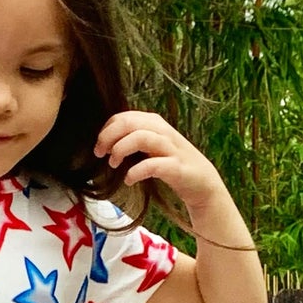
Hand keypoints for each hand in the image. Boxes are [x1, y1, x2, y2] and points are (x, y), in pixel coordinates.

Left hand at [92, 111, 222, 210]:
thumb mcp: (152, 148)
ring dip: (121, 149)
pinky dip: (136, 171)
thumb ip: (134, 141)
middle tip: (99, 153)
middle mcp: (163, 132)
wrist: (203, 185)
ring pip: (142, 137)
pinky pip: (153, 164)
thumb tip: (105, 143)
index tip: (99, 147)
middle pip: (130, 123)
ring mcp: (172, 149)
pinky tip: (129, 180)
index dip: (107, 129)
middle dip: (109, 136)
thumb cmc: (172, 167)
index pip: (124, 117)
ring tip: (113, 164)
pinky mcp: (177, 168)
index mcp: (155, 124)